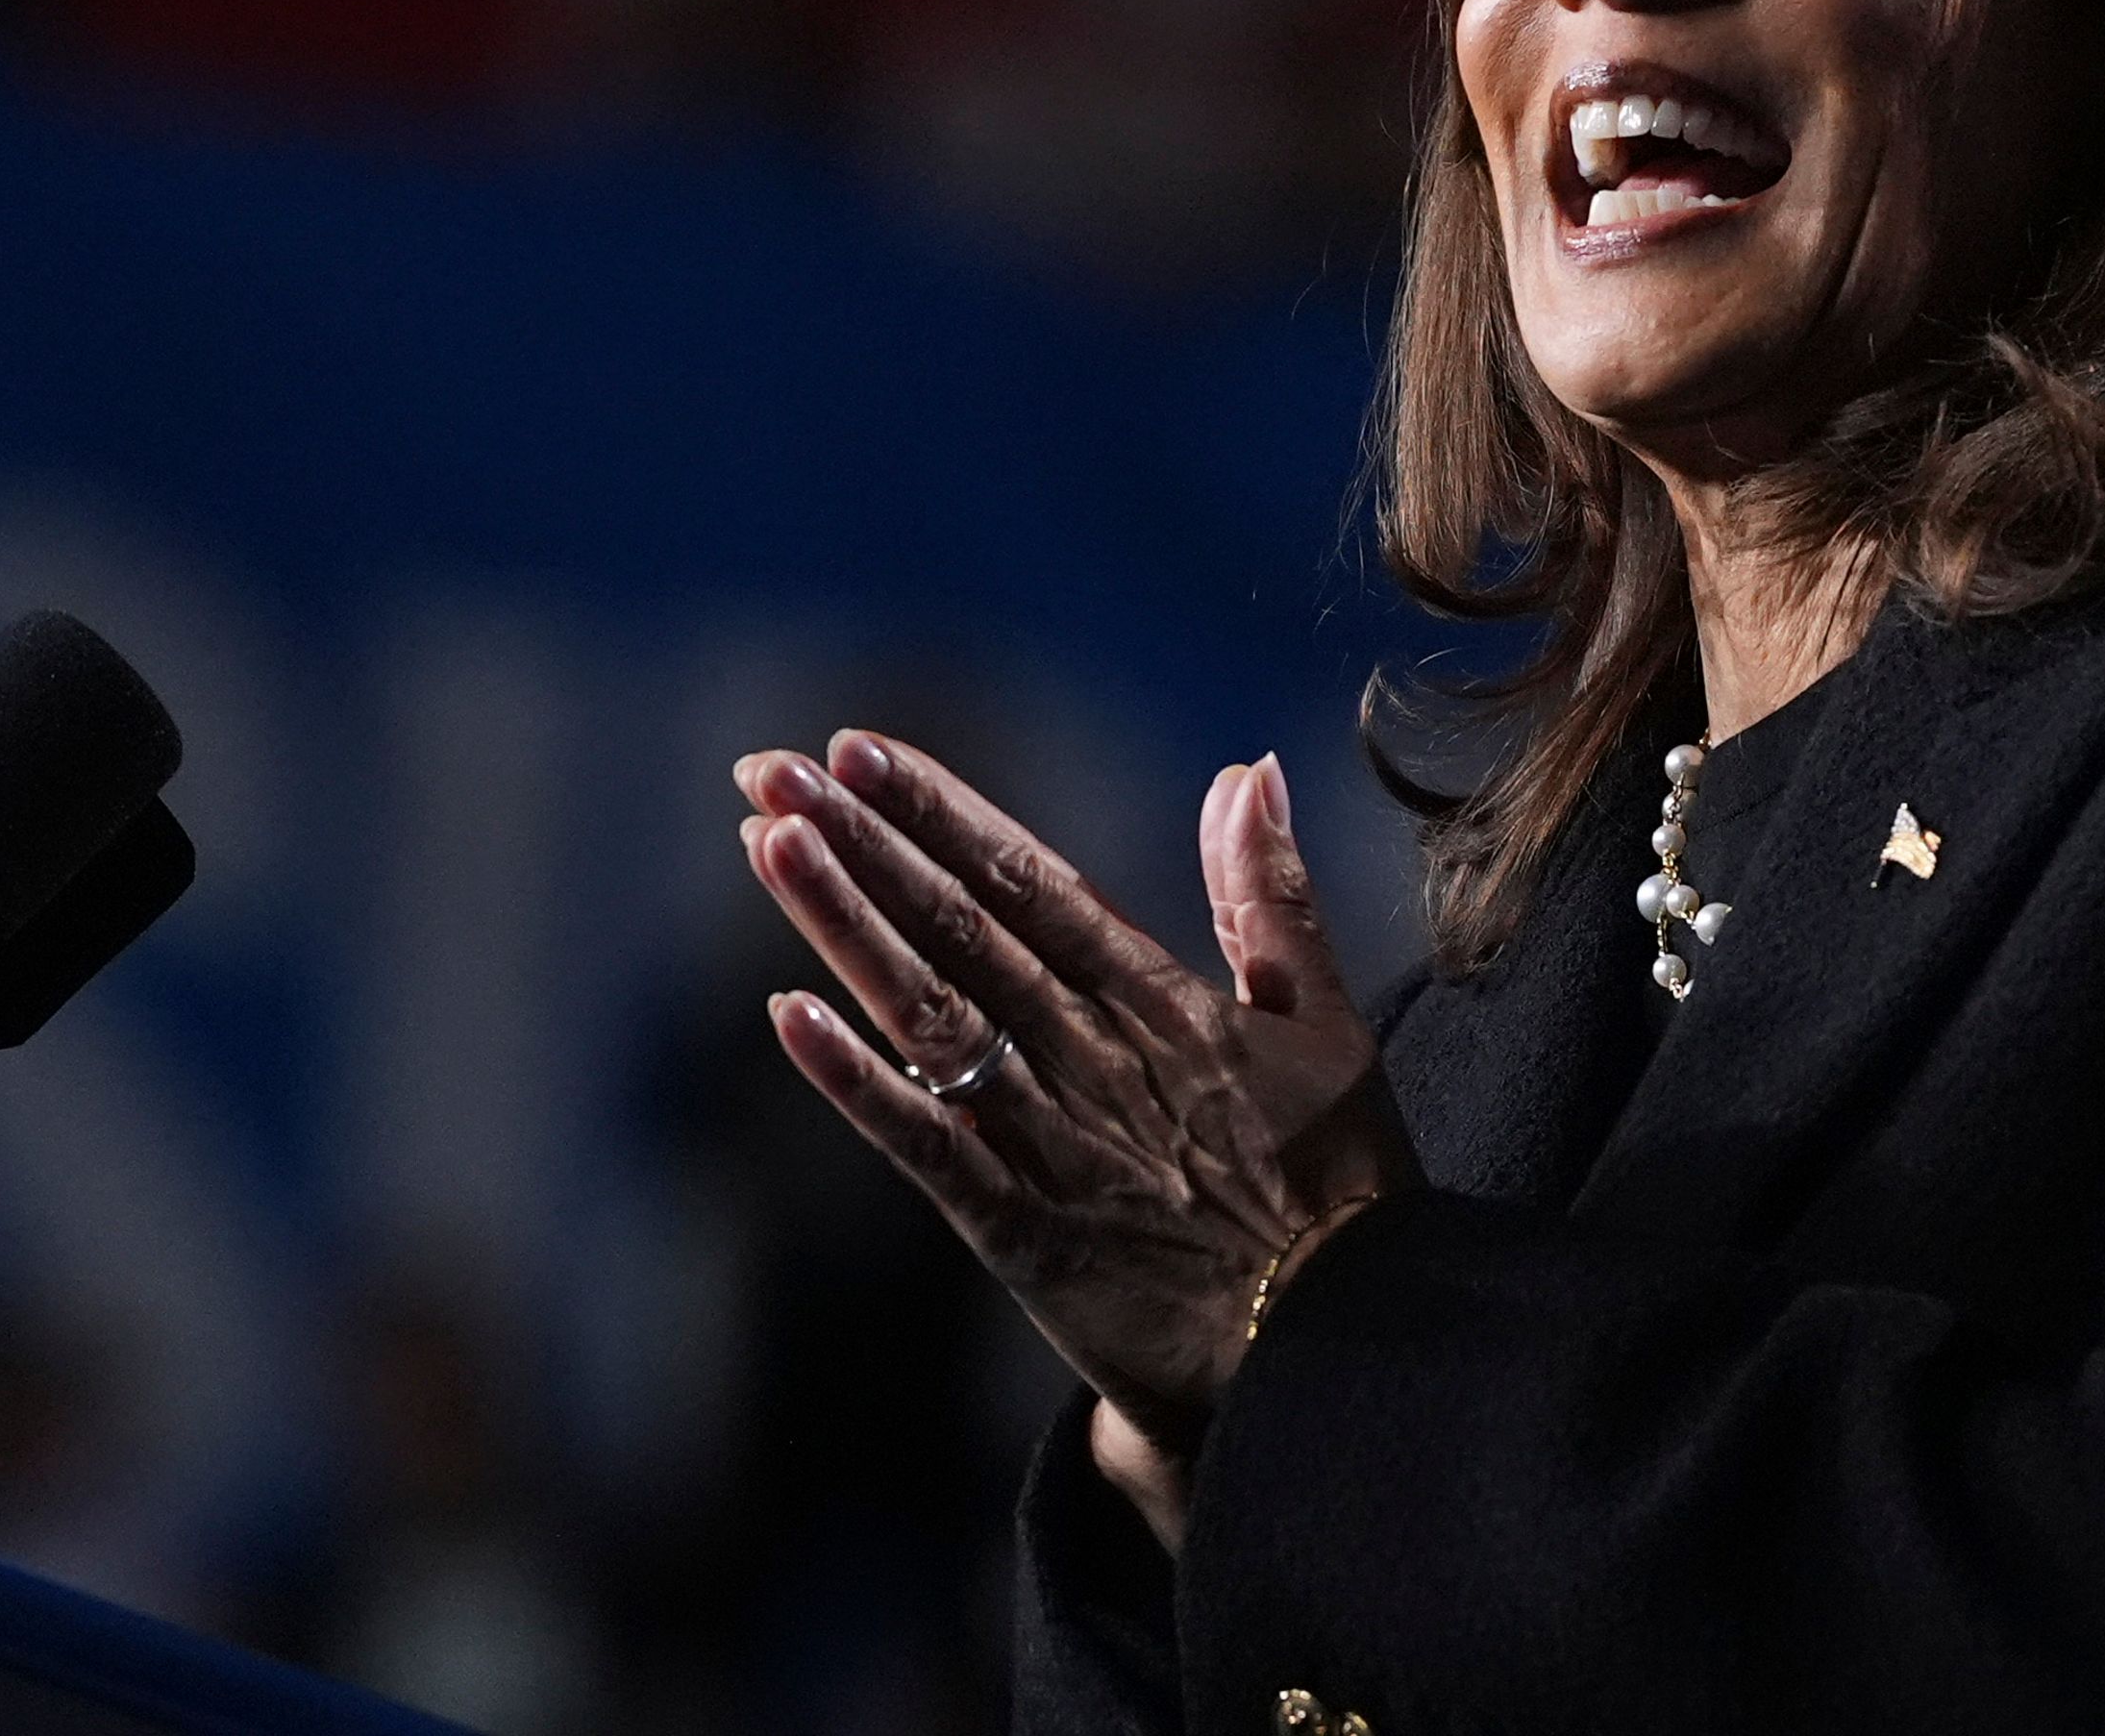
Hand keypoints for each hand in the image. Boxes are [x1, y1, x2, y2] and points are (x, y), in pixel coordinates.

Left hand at [732, 733, 1415, 1452]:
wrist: (1333, 1354)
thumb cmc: (1336, 1186)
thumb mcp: (1324, 1023)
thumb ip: (1271, 896)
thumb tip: (1242, 767)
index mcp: (1162, 1002)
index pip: (1032, 880)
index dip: (942, 812)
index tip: (859, 750)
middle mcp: (1094, 1056)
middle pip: (960, 927)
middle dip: (862, 842)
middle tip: (770, 770)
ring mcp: (1053, 1143)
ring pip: (929, 1014)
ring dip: (845, 926)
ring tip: (768, 844)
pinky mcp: (1024, 1236)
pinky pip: (926, 1150)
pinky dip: (857, 1085)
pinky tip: (789, 1016)